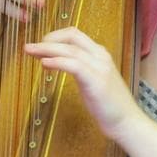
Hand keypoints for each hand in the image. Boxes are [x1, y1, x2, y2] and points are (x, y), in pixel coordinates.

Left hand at [24, 26, 139, 138]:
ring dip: (46, 49)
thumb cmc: (108, 104)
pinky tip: (44, 64)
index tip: (40, 43)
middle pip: (71, 37)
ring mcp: (100, 68)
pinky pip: (74, 66)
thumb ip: (79, 68)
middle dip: (47, 40)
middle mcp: (100, 56)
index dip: (55, 35)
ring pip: (70, 50)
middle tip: (29, 47)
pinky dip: (58, 62)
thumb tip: (57, 62)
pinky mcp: (96, 81)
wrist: (127, 122)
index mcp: (99, 54)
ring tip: (30, 52)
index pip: (75, 34)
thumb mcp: (91, 80)